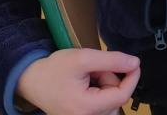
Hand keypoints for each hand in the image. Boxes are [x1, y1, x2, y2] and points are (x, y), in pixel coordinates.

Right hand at [17, 48, 140, 114]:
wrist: (31, 80)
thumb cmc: (54, 69)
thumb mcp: (83, 58)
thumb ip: (112, 60)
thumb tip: (135, 64)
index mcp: (85, 108)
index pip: (122, 96)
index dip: (132, 77)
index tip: (133, 63)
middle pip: (116, 98)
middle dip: (111, 78)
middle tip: (94, 68)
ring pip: (110, 101)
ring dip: (106, 84)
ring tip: (88, 76)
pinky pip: (102, 105)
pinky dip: (100, 91)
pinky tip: (87, 84)